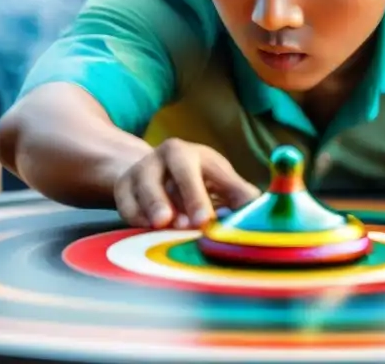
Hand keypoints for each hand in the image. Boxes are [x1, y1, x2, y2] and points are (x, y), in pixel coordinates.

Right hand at [114, 139, 260, 229]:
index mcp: (198, 155)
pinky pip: (126, 202)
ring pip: (147, 185)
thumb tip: (261, 211)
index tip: (209, 220)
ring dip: (156, 206)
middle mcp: (169, 156)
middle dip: (188, 196)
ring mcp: (143, 169)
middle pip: (180, 171)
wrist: (151, 173)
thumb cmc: (196, 182)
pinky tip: (143, 228)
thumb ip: (239, 195)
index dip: (212, 193)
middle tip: (193, 224)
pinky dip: (134, 216)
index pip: (209, 170)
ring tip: (164, 225)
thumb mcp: (218, 181)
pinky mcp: (123, 186)